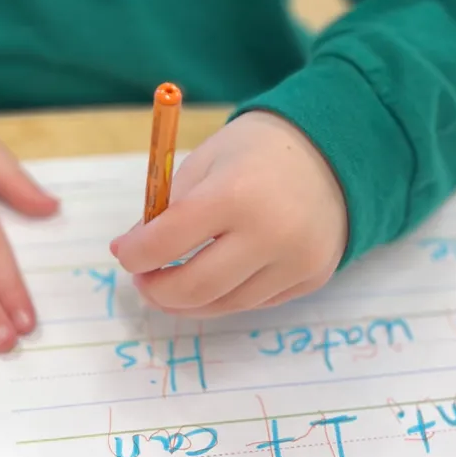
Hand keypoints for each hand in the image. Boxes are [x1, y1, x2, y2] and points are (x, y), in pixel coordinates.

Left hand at [111, 112, 346, 316]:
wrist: (331, 152)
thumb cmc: (255, 152)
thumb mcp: (204, 162)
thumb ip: (166, 209)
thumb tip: (132, 253)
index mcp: (234, 193)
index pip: (167, 242)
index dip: (135, 255)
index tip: (124, 254)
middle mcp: (269, 233)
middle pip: (194, 288)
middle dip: (157, 291)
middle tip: (144, 280)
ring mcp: (295, 261)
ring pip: (224, 304)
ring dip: (189, 300)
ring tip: (174, 282)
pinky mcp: (312, 278)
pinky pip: (256, 302)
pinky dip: (227, 295)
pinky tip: (220, 274)